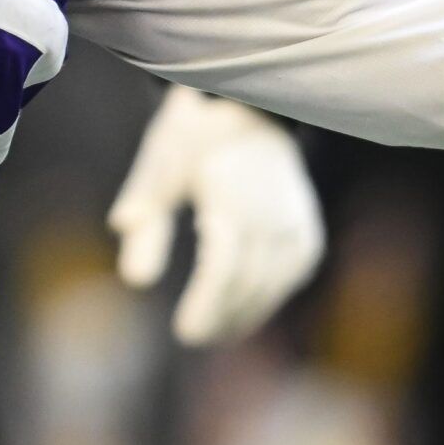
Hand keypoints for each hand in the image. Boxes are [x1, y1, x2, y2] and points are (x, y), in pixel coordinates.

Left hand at [107, 88, 324, 346]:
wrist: (253, 108)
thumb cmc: (194, 140)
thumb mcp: (159, 168)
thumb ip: (146, 221)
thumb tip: (135, 281)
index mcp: (230, 188)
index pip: (225, 260)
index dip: (207, 302)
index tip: (185, 331)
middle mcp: (272, 207)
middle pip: (248, 280)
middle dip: (221, 316)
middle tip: (193, 336)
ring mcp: (296, 221)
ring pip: (271, 285)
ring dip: (242, 316)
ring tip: (213, 333)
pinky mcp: (307, 233)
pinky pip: (288, 278)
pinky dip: (264, 299)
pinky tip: (241, 315)